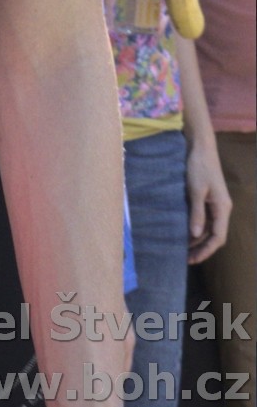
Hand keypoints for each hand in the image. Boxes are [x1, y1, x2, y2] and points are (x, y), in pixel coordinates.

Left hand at [185, 134, 231, 262]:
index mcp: (223, 208)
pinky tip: (185, 231)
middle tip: (186, 259)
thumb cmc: (199, 167)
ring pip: (209, 227)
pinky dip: (196, 227)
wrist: (200, 146)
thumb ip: (197, 213)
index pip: (218, 237)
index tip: (194, 260)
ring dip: (198, 238)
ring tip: (183, 248)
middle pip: (215, 235)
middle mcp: (222, 208)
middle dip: (202, 248)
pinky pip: (205, 218)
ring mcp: (216, 203)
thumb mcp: (196, 190)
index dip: (207, 250)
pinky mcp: (208, 198)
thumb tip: (195, 235)